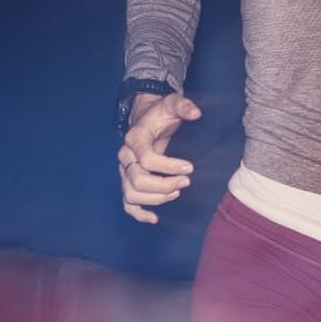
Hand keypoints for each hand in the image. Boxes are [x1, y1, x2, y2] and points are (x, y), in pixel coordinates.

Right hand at [118, 91, 201, 223]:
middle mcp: (125, 156)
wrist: (147, 118)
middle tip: (187, 181)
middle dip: (164, 185)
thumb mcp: (172, 103)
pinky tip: (155, 218)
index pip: (146, 159)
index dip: (169, 166)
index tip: (190, 167)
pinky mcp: (127, 181)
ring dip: (155, 198)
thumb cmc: (161, 113)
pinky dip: (139, 214)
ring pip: (131, 194)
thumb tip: (196, 113)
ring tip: (177, 193)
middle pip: (137, 180)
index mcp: (135, 138)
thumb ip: (183, 106)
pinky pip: (127, 203)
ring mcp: (124, 171)